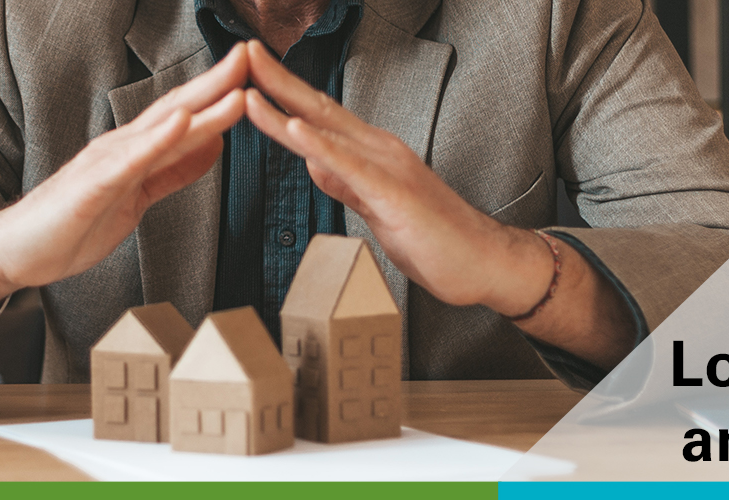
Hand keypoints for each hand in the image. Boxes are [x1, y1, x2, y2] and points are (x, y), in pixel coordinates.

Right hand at [0, 43, 252, 326]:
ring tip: (234, 87)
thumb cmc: (71, 226)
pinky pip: (129, 161)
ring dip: (199, 107)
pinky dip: (156, 140)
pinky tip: (181, 122)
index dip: (219, 93)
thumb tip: (213, 147)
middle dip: (216, 83)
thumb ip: (172, 172)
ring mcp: (105, 164)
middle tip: (251, 56)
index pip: (184, 115)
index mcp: (135, 152)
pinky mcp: (91, 187)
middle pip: (176, 109)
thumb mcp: (136, 198)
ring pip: (160, 130)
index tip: (253, 72)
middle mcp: (121, 148)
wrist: (18, 252)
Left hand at [237, 40, 547, 311]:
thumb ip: (346, 183)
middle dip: (277, 81)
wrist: (484, 262)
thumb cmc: (435, 238)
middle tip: (243, 53)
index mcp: (371, 153)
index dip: (283, 92)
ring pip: (328, 131)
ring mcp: (388, 168)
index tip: (251, 72)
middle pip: (319, 109)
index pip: (319, 116)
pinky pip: (351, 166)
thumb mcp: (376, 206)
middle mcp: (379, 150)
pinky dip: (321, 146)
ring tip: (252, 85)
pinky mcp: (395, 194)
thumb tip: (314, 163)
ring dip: (287, 106)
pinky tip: (297, 130)